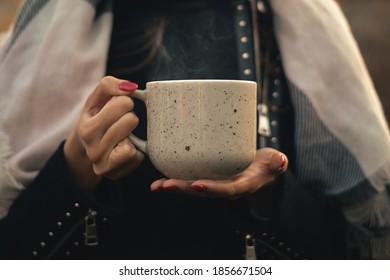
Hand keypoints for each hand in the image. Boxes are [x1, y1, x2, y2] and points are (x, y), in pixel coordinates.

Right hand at [64, 76, 143, 191]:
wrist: (85, 147)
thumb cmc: (96, 117)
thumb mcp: (96, 98)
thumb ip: (110, 85)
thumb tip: (130, 87)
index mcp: (87, 129)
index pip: (124, 103)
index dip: (124, 102)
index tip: (115, 108)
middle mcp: (93, 151)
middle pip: (131, 121)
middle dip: (129, 117)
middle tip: (118, 122)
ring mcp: (104, 166)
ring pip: (133, 143)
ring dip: (132, 135)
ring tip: (120, 135)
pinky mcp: (116, 175)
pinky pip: (138, 157)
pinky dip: (136, 151)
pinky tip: (124, 147)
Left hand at [150, 148, 287, 198]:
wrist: (260, 172)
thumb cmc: (266, 167)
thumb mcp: (275, 164)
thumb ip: (277, 163)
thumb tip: (280, 161)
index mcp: (241, 186)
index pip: (225, 189)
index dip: (212, 188)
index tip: (197, 184)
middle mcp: (224, 187)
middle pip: (202, 191)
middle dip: (183, 189)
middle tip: (164, 186)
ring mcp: (214, 183)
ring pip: (192, 187)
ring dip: (173, 187)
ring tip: (155, 186)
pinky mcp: (208, 175)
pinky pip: (190, 178)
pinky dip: (174, 177)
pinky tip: (159, 175)